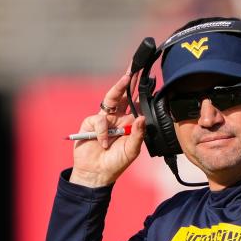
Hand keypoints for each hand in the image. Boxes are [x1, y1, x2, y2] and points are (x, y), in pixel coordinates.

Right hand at [69, 72, 146, 187]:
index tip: (150, 78)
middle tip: (134, 66)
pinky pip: (99, 121)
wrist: (96, 174)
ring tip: (125, 78)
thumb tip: (143, 117)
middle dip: (127, 79)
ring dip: (118, 87)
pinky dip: (103, 133)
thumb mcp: (132, 151)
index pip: (136, 103)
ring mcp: (103, 119)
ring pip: (110, 98)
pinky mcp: (90, 123)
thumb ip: (138, 134)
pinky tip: (105, 143)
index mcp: (129, 123)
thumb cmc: (116, 163)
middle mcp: (117, 118)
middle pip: (122, 94)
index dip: (140, 92)